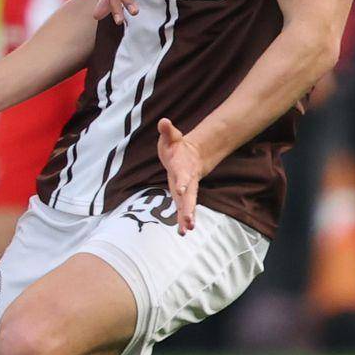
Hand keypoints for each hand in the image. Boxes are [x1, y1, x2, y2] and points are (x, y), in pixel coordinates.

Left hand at [156, 118, 203, 234]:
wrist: (191, 155)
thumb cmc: (177, 146)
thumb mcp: (171, 137)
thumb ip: (168, 131)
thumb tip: (163, 121)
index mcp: (184, 167)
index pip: (183, 175)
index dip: (182, 181)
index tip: (181, 189)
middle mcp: (188, 181)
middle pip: (190, 196)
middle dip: (189, 208)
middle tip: (190, 221)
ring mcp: (186, 190)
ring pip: (188, 206)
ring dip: (187, 218)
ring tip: (187, 230)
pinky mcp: (182, 197)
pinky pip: (183, 210)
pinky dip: (182, 220)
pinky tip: (182, 232)